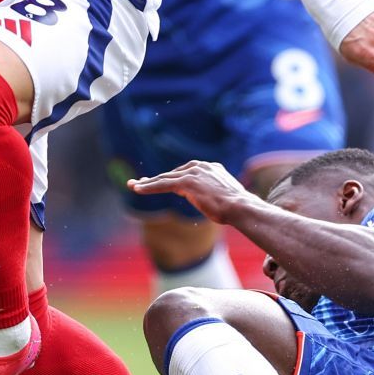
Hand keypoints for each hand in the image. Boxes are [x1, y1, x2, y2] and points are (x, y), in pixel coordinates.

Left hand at [127, 160, 253, 225]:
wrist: (240, 207)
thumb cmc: (236, 207)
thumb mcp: (223, 194)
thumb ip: (212, 191)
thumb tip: (209, 198)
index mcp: (209, 167)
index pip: (183, 172)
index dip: (169, 178)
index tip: (157, 181)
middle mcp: (200, 166)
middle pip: (171, 173)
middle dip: (154, 179)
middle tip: (138, 184)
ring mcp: (192, 173)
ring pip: (164, 178)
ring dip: (147, 183)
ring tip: (133, 186)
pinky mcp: (186, 182)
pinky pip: (163, 184)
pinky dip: (149, 187)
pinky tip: (137, 189)